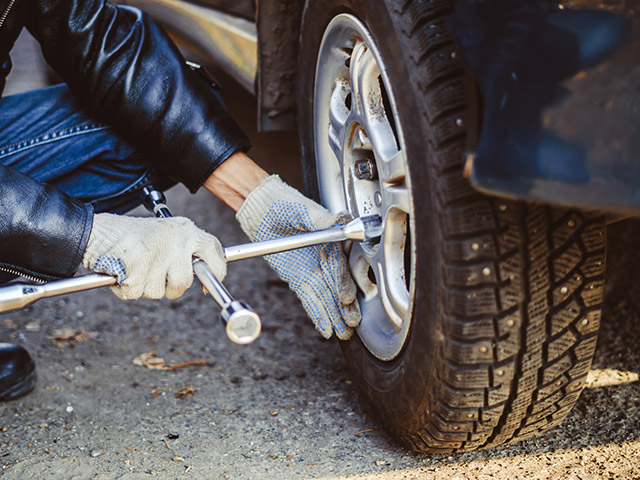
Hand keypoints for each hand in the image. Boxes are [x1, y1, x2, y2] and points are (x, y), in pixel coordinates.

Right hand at [82, 213, 225, 299]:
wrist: (94, 230)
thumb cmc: (130, 238)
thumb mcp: (165, 236)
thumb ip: (185, 253)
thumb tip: (208, 279)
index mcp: (185, 230)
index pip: (214, 251)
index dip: (216, 272)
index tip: (207, 288)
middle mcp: (175, 238)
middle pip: (183, 282)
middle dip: (168, 288)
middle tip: (153, 276)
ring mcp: (155, 250)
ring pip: (157, 292)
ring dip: (143, 287)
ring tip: (134, 267)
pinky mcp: (135, 263)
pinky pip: (134, 292)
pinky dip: (124, 288)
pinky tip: (120, 271)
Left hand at [236, 175, 360, 339]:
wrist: (262, 210)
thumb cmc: (285, 204)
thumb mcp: (303, 209)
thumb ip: (322, 219)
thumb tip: (342, 220)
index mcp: (333, 240)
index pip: (342, 266)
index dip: (345, 283)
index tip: (348, 298)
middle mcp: (327, 258)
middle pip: (339, 286)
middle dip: (346, 307)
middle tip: (352, 324)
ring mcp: (314, 270)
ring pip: (327, 297)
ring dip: (336, 316)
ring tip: (343, 333)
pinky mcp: (299, 279)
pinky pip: (310, 299)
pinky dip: (318, 314)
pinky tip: (326, 329)